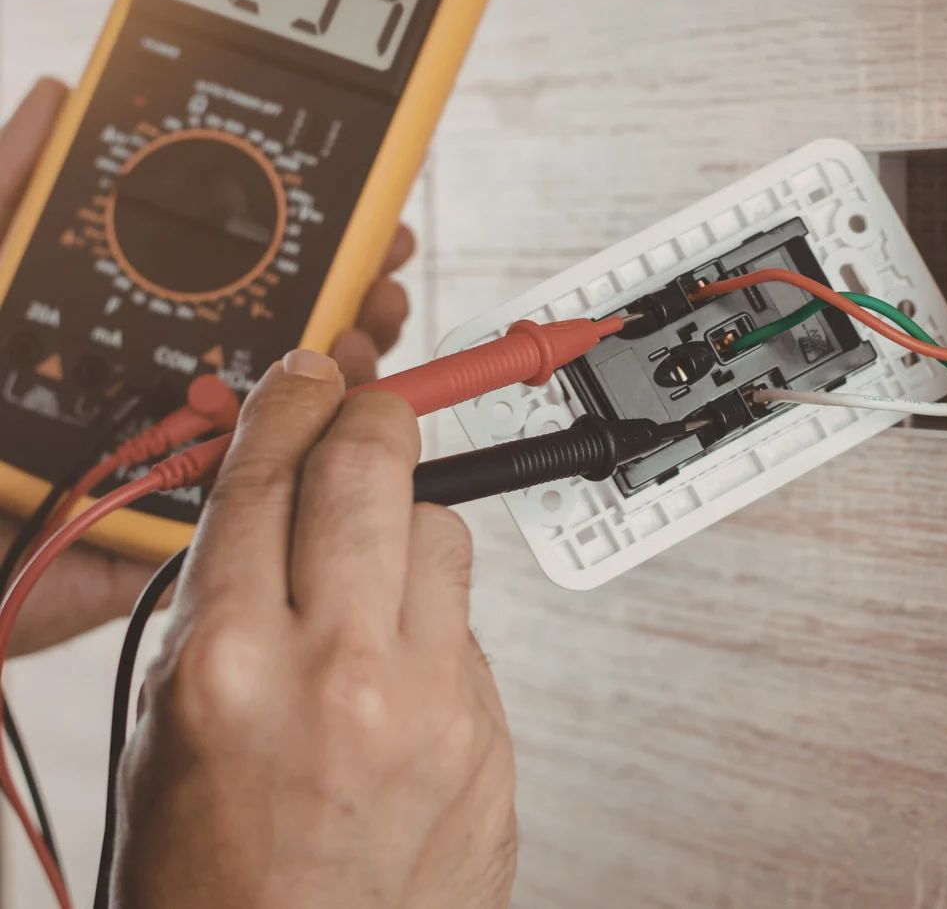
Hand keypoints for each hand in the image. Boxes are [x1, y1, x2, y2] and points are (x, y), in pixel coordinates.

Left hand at [0, 78, 415, 655]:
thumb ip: (14, 192)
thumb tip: (62, 96)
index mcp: (122, 329)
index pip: (236, 280)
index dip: (305, 244)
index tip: (362, 213)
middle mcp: (158, 391)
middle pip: (284, 345)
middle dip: (352, 304)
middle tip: (383, 275)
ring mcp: (171, 465)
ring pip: (290, 422)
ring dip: (348, 380)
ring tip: (366, 340)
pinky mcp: (168, 540)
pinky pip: (258, 511)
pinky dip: (317, 473)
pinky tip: (343, 430)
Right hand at [116, 355, 516, 906]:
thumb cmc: (212, 878)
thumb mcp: (165, 728)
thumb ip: (221, 603)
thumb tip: (271, 501)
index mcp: (227, 661)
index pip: (267, 476)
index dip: (290, 407)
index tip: (308, 379)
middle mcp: (336, 668)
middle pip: (375, 469)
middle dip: (375, 419)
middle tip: (372, 411)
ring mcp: (428, 702)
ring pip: (443, 533)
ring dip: (410, 531)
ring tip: (375, 581)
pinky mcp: (490, 733)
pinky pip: (468, 627)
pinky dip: (435, 626)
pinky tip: (398, 677)